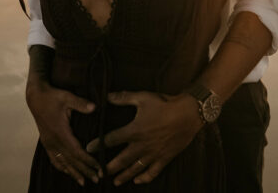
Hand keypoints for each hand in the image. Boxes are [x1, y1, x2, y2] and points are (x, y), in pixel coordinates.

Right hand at [26, 79, 101, 185]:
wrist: (35, 97)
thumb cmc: (52, 96)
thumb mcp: (67, 97)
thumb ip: (80, 103)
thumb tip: (94, 107)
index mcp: (60, 132)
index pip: (77, 151)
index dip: (88, 161)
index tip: (99, 167)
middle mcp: (54, 141)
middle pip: (71, 160)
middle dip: (84, 171)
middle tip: (97, 179)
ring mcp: (49, 142)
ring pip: (62, 162)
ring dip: (73, 173)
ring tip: (83, 182)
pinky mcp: (46, 141)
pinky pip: (53, 158)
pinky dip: (61, 167)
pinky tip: (67, 172)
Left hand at [85, 91, 202, 185]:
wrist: (188, 113)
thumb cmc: (165, 104)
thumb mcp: (143, 98)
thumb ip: (124, 98)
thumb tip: (108, 96)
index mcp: (134, 130)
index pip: (111, 139)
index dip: (98, 144)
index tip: (89, 149)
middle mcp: (141, 145)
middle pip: (121, 160)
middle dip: (109, 167)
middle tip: (100, 173)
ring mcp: (153, 153)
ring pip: (135, 169)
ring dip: (124, 176)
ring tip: (115, 181)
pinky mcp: (164, 158)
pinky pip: (153, 172)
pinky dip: (144, 178)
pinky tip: (138, 181)